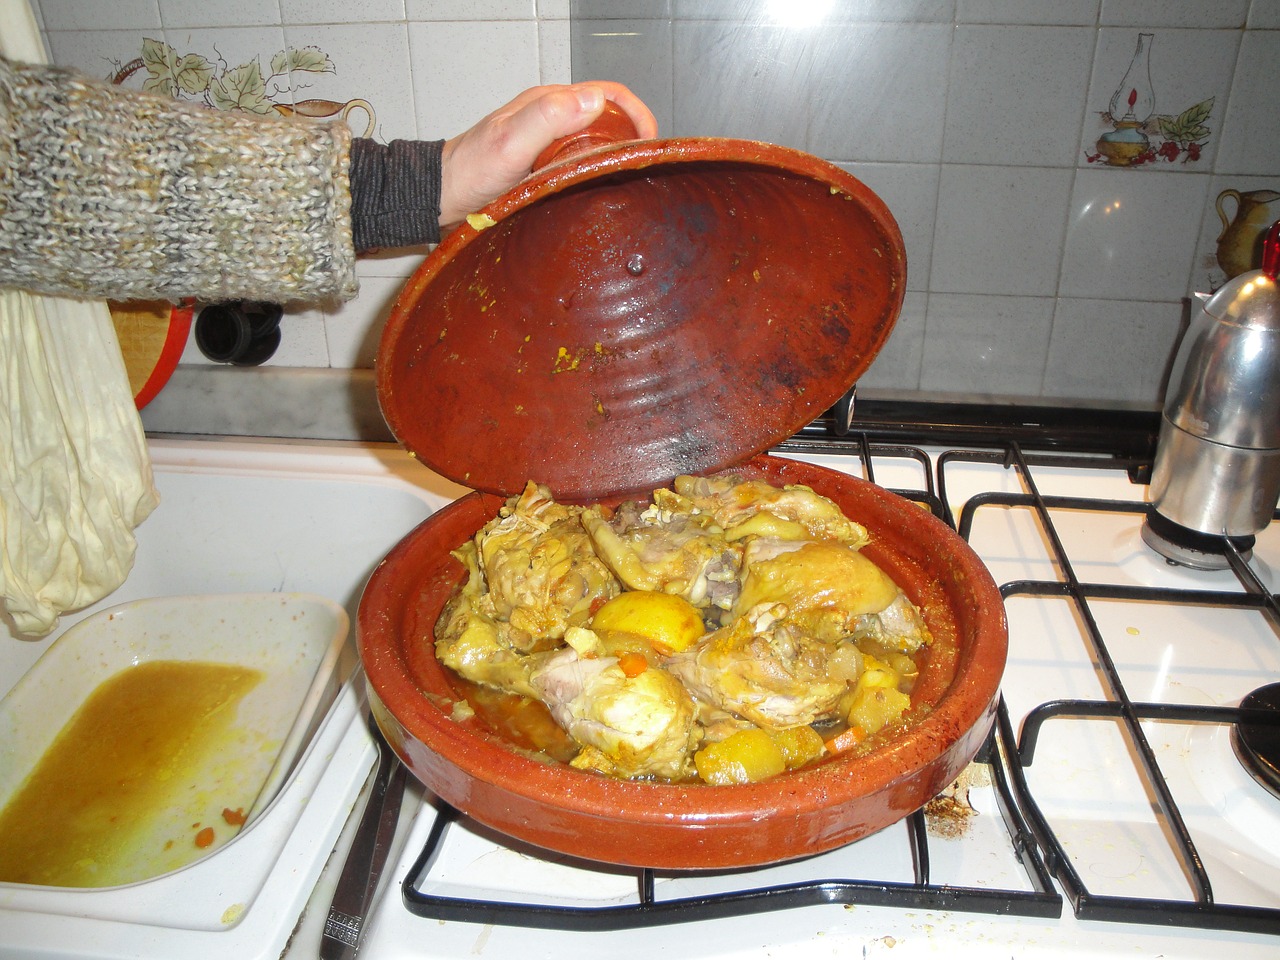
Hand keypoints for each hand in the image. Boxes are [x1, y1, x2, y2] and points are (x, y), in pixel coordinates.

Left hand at [438, 81, 656, 230]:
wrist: (440, 196)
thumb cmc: (471, 171)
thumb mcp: (511, 143)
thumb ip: (548, 118)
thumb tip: (596, 100)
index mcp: (549, 103)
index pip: (609, 95)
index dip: (637, 114)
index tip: (650, 144)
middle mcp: (552, 119)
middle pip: (608, 119)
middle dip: (632, 138)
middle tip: (643, 170)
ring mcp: (548, 143)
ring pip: (596, 142)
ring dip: (616, 159)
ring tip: (627, 185)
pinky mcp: (544, 166)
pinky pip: (580, 164)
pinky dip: (596, 175)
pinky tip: (598, 195)